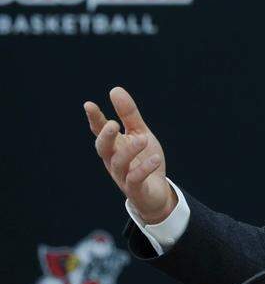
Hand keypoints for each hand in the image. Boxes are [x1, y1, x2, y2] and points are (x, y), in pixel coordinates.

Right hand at [84, 87, 176, 223]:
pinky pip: (136, 179)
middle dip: (105, 136)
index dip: (94, 119)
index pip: (100, 130)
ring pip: (119, 163)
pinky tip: (155, 159)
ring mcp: (123, 176)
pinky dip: (144, 169)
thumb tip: (115, 89)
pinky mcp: (135, 189)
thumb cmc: (144, 160)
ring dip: (129, 151)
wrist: (156, 193)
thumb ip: (129, 114)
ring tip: (143, 139)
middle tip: (113, 124)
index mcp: (114, 146)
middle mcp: (114, 160)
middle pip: (103, 148)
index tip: (88, 105)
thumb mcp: (140, 133)